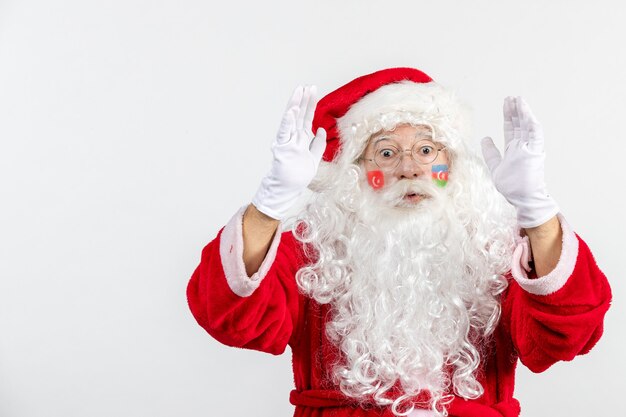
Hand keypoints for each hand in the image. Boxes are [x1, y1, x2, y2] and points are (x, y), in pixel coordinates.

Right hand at [251, 85, 326, 219]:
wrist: (287, 188)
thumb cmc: (298, 175)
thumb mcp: (314, 159)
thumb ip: (318, 144)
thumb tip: (322, 130)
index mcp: (301, 138)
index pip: (307, 117)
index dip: (310, 104)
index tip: (312, 90)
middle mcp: (294, 137)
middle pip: (300, 115)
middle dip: (304, 100)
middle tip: (308, 86)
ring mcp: (287, 141)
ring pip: (292, 120)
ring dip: (295, 105)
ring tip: (298, 92)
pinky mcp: (283, 147)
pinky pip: (285, 132)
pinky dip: (288, 121)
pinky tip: (292, 111)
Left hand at [481, 96, 558, 227]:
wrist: (522, 198)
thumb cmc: (512, 186)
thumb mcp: (495, 166)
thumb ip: (490, 153)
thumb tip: (485, 138)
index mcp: (514, 149)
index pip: (511, 129)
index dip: (508, 116)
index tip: (505, 104)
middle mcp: (523, 146)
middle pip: (518, 124)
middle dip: (514, 111)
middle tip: (510, 97)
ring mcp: (530, 148)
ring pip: (527, 125)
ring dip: (523, 112)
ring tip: (518, 99)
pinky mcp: (535, 151)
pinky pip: (535, 133)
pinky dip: (530, 121)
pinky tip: (526, 110)